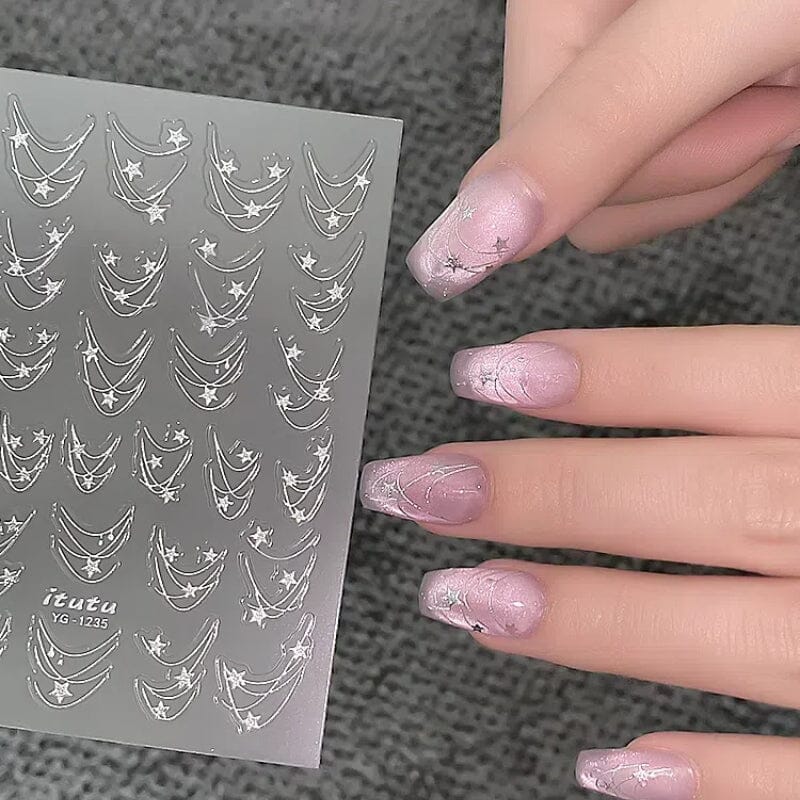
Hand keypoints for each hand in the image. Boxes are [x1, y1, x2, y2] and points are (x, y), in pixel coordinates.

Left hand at [360, 325, 799, 798]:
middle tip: (425, 486)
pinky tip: (611, 766)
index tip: (488, 372)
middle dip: (559, 495)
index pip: (743, 381)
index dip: (619, 376)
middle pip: (718, 505)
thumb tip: (669, 389)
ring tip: (464, 601)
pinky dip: (714, 776)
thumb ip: (781, 388)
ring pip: (744, 637)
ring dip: (595, 622)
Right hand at [406, 0, 799, 299]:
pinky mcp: (664, 91)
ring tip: (773, 63)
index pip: (535, 174)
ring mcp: (619, 72)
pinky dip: (740, 143)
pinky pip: (676, 175)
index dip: (650, 162)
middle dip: (696, 156)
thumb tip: (469, 234)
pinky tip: (768, 77)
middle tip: (764, 73)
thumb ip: (591, 126)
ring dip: (727, 151)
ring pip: (632, 193)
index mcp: (550, 11)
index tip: (735, 88)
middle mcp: (571, 46)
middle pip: (581, 193)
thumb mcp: (714, 24)